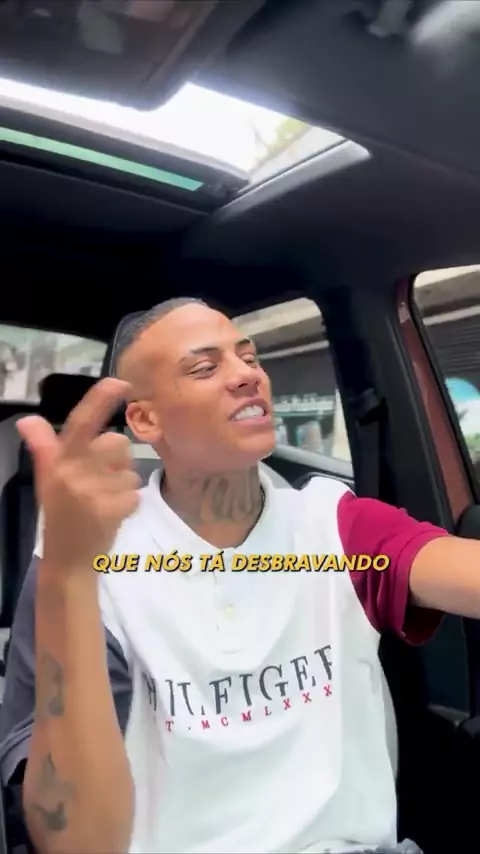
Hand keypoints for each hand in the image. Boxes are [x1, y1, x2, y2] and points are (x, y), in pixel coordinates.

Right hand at [17, 378, 140, 570]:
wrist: (69, 560)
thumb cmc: (60, 515)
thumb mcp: (48, 480)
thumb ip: (44, 448)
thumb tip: (26, 420)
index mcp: (59, 462)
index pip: (80, 424)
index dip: (99, 401)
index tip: (119, 382)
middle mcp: (75, 473)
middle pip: (117, 443)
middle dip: (118, 457)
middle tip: (104, 478)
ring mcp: (94, 492)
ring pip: (129, 469)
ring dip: (123, 483)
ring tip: (105, 500)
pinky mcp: (112, 510)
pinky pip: (135, 492)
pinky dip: (130, 503)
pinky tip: (112, 515)